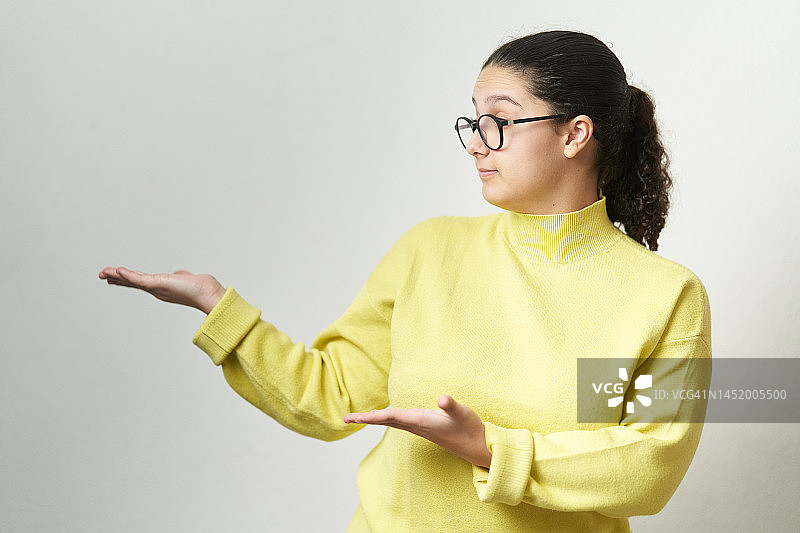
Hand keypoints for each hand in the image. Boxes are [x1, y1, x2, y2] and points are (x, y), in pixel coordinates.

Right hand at [98, 266, 225, 313]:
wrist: (208, 294)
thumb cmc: (201, 288)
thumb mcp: (187, 278)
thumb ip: (181, 276)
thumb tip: (180, 274)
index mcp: (161, 287)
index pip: (140, 281)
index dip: (127, 278)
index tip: (115, 275)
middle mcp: (156, 289)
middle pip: (132, 282)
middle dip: (116, 278)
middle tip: (102, 274)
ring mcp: (156, 288)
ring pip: (133, 281)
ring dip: (118, 275)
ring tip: (105, 272)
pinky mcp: (159, 284)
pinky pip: (139, 279)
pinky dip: (128, 275)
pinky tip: (118, 270)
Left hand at [344, 395, 491, 468]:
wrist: (479, 448)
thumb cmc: (470, 428)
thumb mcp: (462, 413)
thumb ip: (451, 405)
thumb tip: (442, 399)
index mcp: (421, 421)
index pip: (389, 417)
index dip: (370, 416)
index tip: (353, 417)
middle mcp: (417, 426)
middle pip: (386, 421)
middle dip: (366, 419)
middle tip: (346, 418)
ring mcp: (421, 429)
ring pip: (392, 422)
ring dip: (375, 419)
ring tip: (361, 416)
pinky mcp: (427, 429)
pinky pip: (401, 423)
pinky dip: (389, 418)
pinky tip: (388, 415)